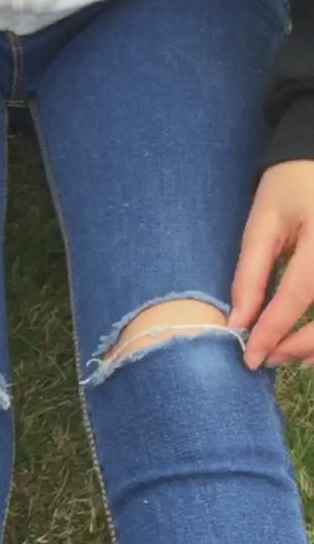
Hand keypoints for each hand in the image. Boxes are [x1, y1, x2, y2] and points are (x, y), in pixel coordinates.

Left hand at [229, 159, 313, 366]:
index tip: (251, 358)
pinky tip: (312, 345)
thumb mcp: (263, 222)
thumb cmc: (289, 185)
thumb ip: (251, 273)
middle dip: (302, 345)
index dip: (274, 330)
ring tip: (290, 354)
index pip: (299, 294)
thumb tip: (238, 322)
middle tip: (268, 358)